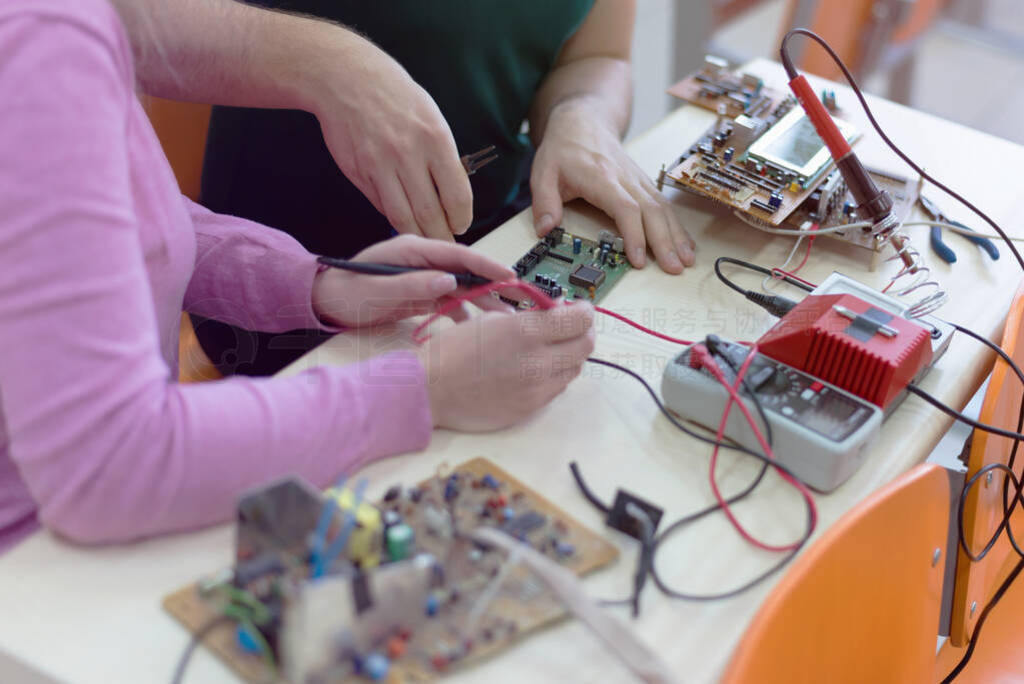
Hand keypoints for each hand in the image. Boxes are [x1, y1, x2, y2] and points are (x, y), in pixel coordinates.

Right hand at [310, 38, 471, 239]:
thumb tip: (450, 199)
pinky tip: (401, 217)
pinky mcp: (358, 173)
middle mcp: (407, 154)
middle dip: (441, 237)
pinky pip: (381, 205)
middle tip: (445, 243)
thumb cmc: (395, 97)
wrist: (347, 79)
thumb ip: (442, 158)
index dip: (461, 219)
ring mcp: (379, 166)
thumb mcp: (431, 118)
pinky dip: (393, 216)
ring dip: (417, 236)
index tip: (461, 225)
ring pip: (402, 218)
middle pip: (430, 215)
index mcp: (434, 138)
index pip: (457, 196)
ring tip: (426, 240)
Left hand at [311, 235, 514, 327]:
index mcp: (413, 250)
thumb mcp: (378, 290)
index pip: (458, 254)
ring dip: (482, 302)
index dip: (486, 264)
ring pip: (462, 288)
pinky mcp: (421, 294)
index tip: (508, 275)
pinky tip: (475, 327)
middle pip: (466, 270)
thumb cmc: (346, 292)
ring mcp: (423, 277)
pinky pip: (450, 302)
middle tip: (516, 300)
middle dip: (492, 285)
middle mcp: (423, 261)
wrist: (326, 303)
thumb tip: (449, 281)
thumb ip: (413, 285)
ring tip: (502, 319)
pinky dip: (464, 313)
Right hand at [417, 304, 595, 430]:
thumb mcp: (491, 319)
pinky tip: (537, 367)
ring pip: (575, 367)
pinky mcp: (531, 408)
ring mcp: (536, 389)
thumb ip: (529, 317)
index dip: (583, 310)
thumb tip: (556, 315)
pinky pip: (557, 388)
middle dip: (583, 331)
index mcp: (526, 332)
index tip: (577, 308)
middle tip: (570, 326)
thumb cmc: (452, 351)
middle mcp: (537, 362)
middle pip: (586, 344)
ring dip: (569, 353)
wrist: (430, 390)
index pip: (581, 319)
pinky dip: (554, 374)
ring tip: (551, 347)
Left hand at [530, 100, 694, 272]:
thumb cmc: (563, 149)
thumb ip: (544, 202)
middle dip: (664, 241)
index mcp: (601, 176)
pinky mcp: (643, 182)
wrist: (582, 121)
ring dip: (676, 235)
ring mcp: (637, 179)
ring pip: (662, 207)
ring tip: (685, 260)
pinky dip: (676, 225)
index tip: (638, 258)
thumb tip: (545, 229)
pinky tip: (684, 243)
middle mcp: (625, 177)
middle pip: (651, 210)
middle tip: (673, 268)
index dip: (634, 234)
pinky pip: (664, 204)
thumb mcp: (542, 172)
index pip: (625, 207)